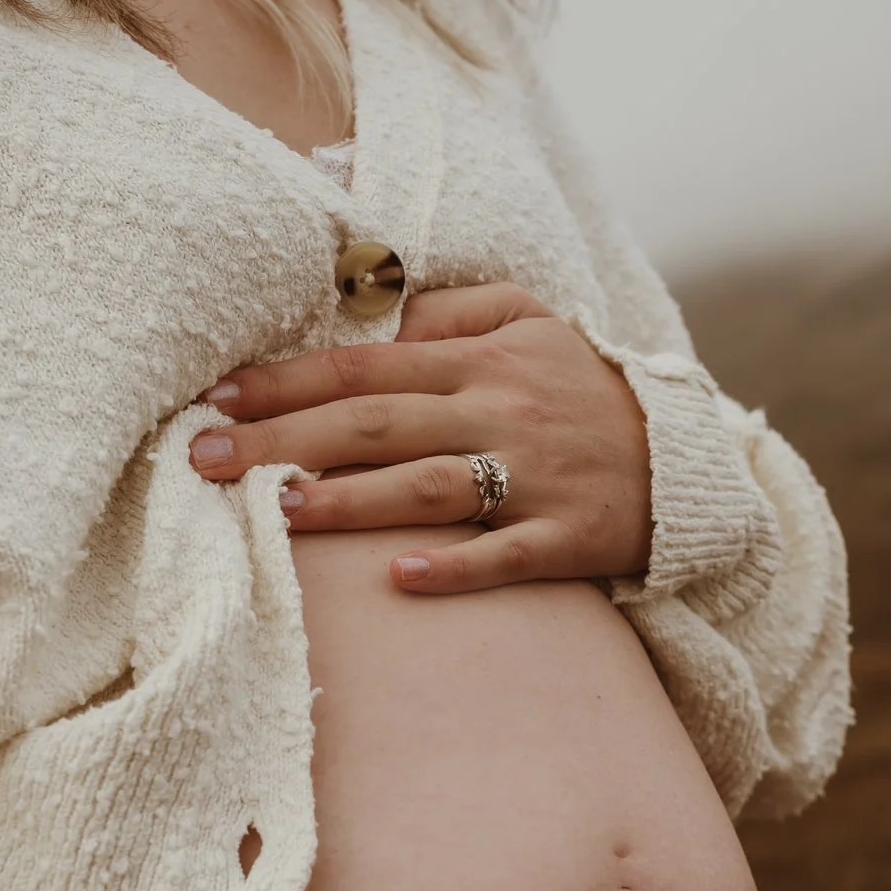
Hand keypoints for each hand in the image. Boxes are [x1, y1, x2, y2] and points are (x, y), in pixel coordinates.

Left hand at [191, 283, 653, 593]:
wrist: (684, 460)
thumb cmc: (585, 390)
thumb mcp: (531, 321)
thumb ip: (452, 312)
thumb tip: (378, 325)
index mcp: (483, 361)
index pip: (367, 366)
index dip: (289, 381)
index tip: (219, 399)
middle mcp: (502, 413)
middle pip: (376, 424)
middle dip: (283, 441)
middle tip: (206, 461)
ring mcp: (536, 478)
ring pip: (429, 486)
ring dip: (351, 500)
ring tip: (280, 510)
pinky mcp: (569, 539)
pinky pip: (506, 555)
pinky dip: (455, 567)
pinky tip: (400, 578)